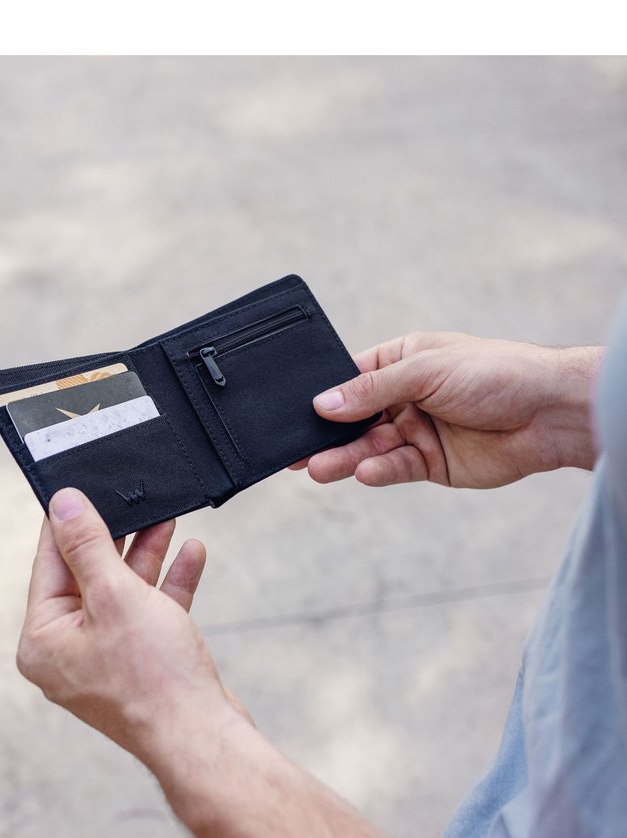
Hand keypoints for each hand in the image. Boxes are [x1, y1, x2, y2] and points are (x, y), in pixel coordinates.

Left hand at [16, 489, 247, 762]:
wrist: (201, 736)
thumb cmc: (154, 679)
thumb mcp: (115, 595)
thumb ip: (87, 545)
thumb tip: (63, 504)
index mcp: (42, 641)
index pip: (49, 565)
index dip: (68, 523)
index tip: (80, 487)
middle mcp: (67, 654)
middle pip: (87, 577)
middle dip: (117, 537)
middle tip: (134, 499)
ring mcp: (104, 663)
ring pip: (121, 594)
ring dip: (146, 556)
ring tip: (167, 518)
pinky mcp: (140, 668)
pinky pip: (148, 615)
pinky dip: (168, 586)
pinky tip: (191, 555)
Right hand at [295, 332, 599, 488]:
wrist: (547, 413)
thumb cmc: (496, 373)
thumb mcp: (426, 371)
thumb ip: (373, 389)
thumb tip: (324, 403)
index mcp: (402, 361)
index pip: (352, 379)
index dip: (325, 396)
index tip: (296, 412)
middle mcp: (405, 397)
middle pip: (355, 419)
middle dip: (327, 435)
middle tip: (295, 452)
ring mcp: (417, 431)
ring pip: (370, 447)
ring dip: (345, 457)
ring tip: (318, 468)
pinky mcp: (431, 463)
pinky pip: (396, 468)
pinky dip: (379, 471)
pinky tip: (363, 471)